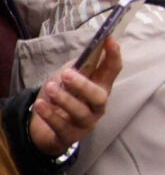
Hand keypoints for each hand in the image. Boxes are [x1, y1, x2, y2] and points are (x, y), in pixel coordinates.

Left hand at [28, 42, 120, 156]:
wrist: (45, 126)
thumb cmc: (61, 96)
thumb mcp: (68, 77)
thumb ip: (77, 67)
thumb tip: (86, 54)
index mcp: (100, 87)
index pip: (112, 70)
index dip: (113, 55)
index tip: (109, 39)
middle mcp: (97, 105)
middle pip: (99, 96)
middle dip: (84, 85)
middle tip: (66, 74)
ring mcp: (85, 122)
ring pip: (81, 112)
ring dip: (65, 99)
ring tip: (51, 88)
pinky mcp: (70, 135)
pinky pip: (61, 126)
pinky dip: (50, 114)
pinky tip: (41, 105)